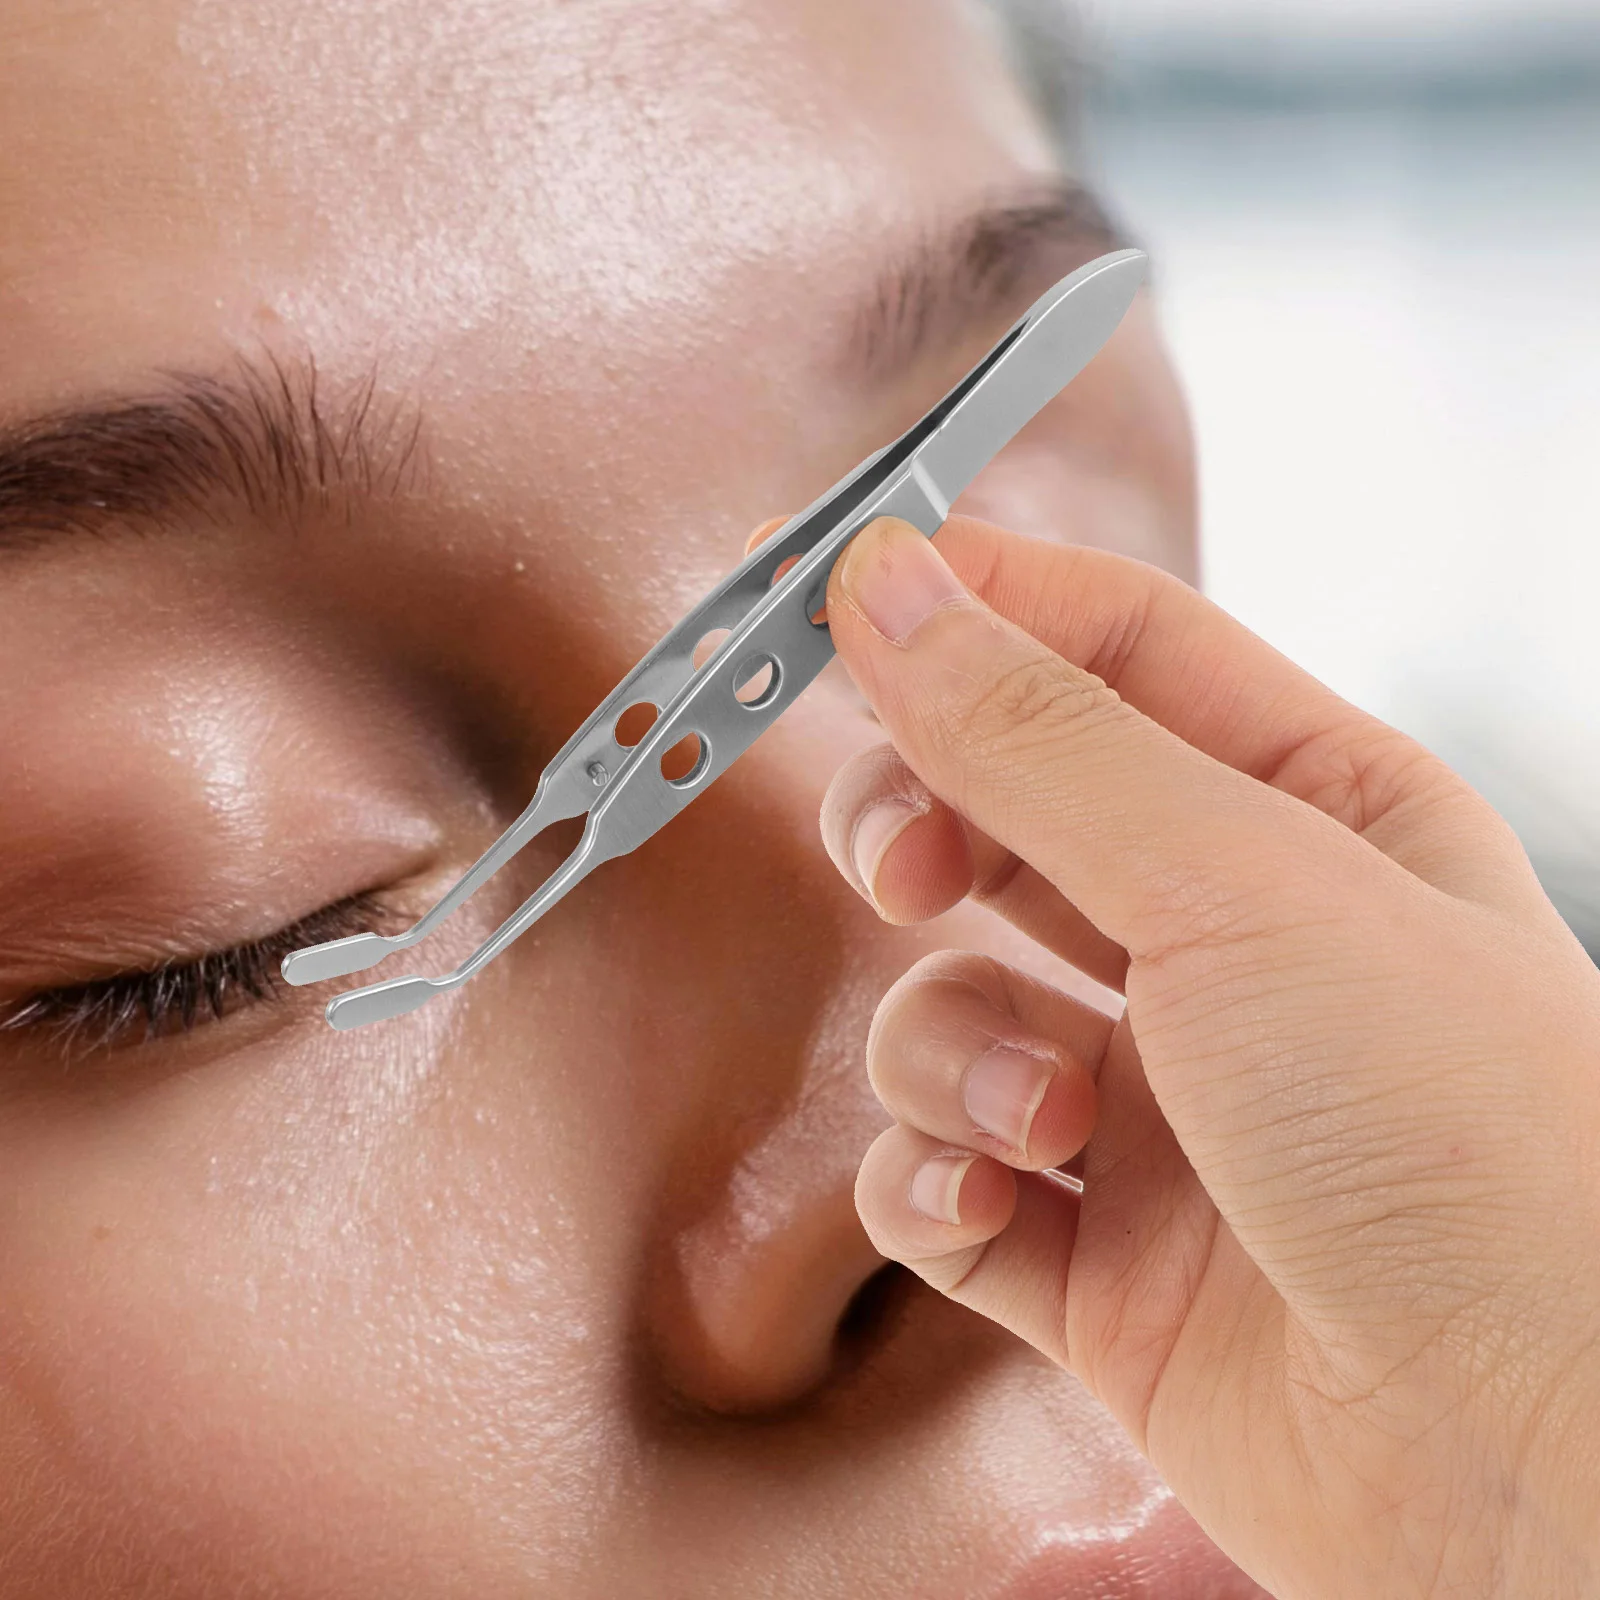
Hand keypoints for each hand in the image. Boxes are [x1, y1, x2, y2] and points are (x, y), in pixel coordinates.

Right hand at [814, 514, 1599, 1598]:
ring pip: (951, 1009)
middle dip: (921, 827)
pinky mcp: (1091, 1256)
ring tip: (1047, 1117)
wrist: (1547, 1474)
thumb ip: (1038, 738)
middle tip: (898, 861)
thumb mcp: (1244, 883)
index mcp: (1307, 811)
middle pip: (1002, 817)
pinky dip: (935, 1184)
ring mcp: (1153, 1105)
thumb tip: (890, 585)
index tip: (825, 589)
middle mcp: (1226, 947)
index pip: (1107, 645)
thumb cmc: (1468, 1142)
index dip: (966, 603)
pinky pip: (940, 1180)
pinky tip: (996, 1204)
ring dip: (953, 1052)